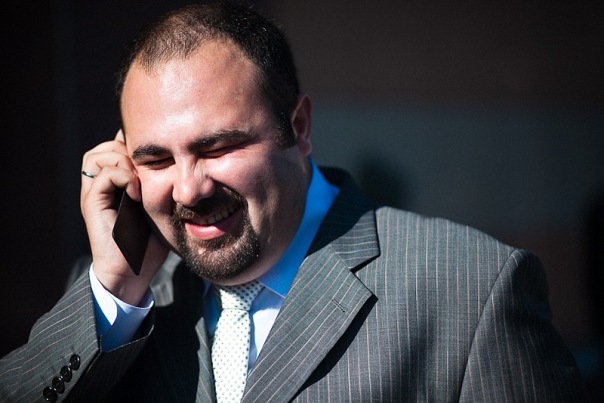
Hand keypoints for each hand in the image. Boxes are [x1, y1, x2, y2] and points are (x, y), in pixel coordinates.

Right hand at [80, 130, 167, 304]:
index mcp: (116, 185)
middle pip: (105, 148)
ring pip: (97, 156)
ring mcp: (95, 195)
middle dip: (127, 151)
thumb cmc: (149, 244)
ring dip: (122, 161)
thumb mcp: (159, 208)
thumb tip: (178, 166)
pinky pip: (103, 175)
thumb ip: (160, 186)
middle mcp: (101, 187)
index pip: (118, 148)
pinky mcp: (93, 204)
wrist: (132, 273)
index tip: (158, 159)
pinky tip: (136, 193)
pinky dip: (122, 177)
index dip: (136, 149)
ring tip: (139, 179)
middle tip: (147, 170)